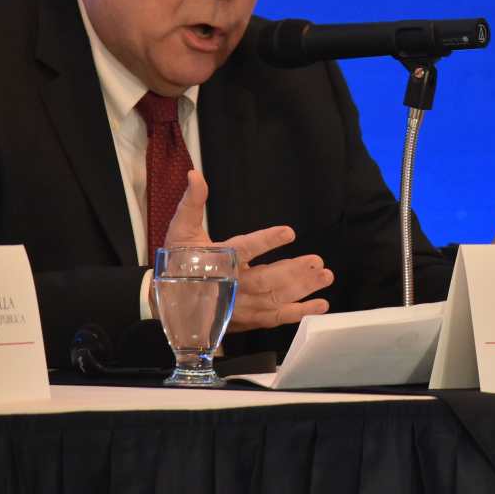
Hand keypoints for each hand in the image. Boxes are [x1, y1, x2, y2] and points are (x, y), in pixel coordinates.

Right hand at [158, 170, 332, 330]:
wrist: (169, 301)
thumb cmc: (179, 262)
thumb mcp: (182, 229)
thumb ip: (193, 202)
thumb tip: (195, 175)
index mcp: (217, 260)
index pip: (243, 249)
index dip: (266, 241)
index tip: (289, 232)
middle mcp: (231, 285)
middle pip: (266, 280)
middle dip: (293, 271)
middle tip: (317, 261)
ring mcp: (241, 304)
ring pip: (275, 298)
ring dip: (302, 289)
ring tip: (325, 276)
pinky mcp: (248, 318)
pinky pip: (275, 318)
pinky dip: (298, 313)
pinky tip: (320, 305)